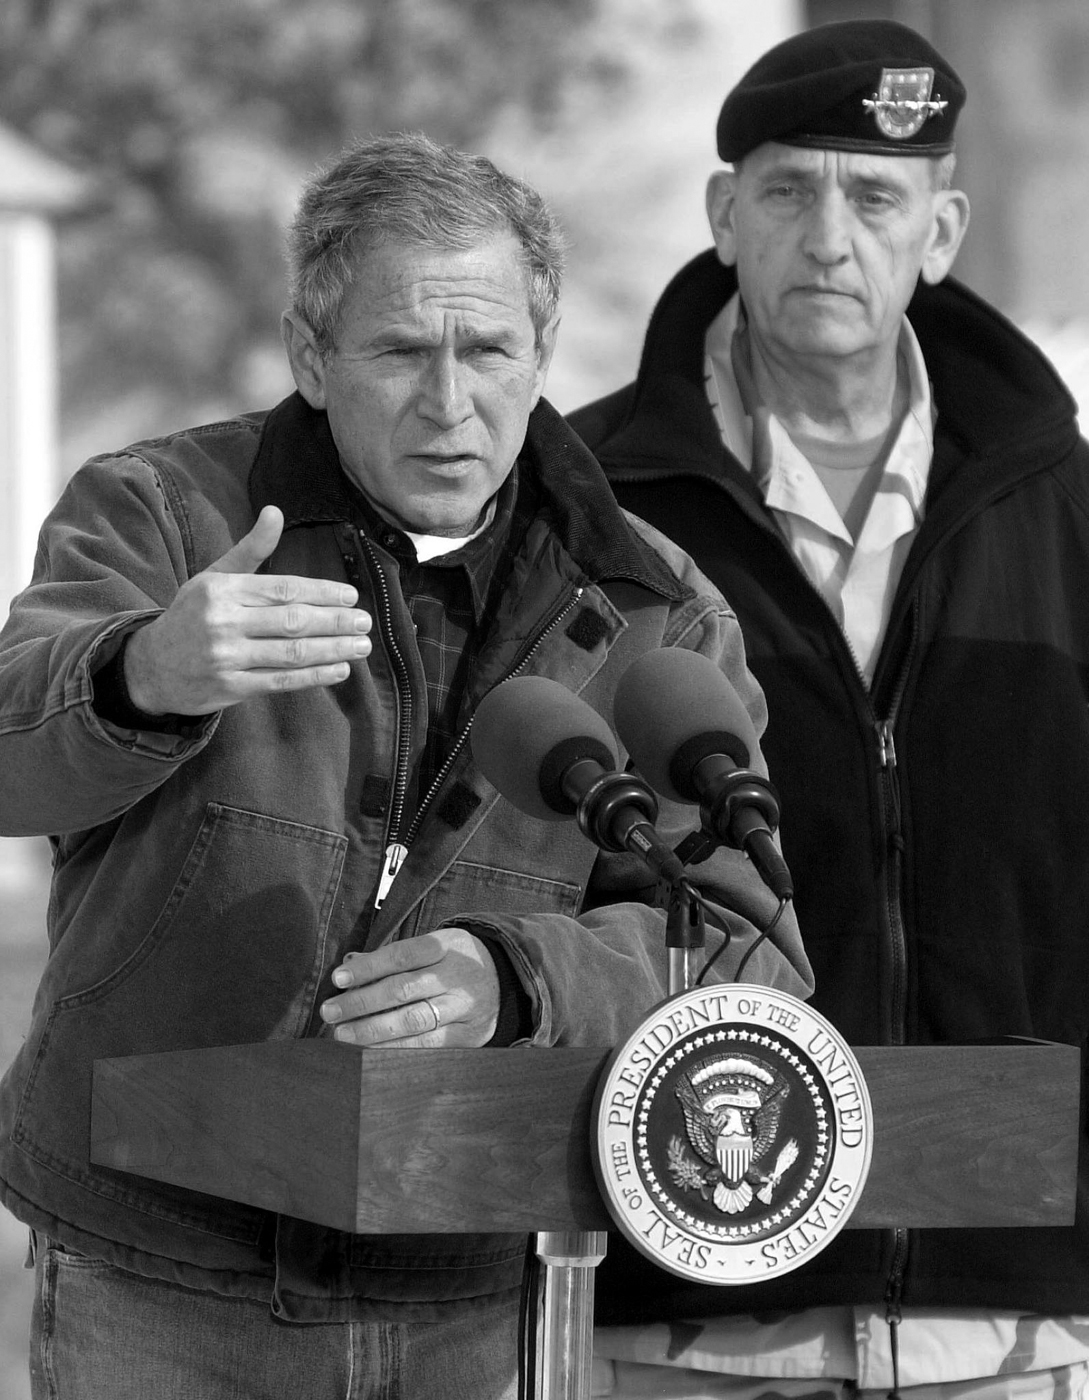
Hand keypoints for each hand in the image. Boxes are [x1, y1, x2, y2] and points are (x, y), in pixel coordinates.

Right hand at [123, 506, 371, 713]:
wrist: (152, 666)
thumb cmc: (193, 616)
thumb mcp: (215, 577)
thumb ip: (251, 549)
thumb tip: (275, 511)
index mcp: (223, 590)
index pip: (284, 589)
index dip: (322, 593)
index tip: (352, 596)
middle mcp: (224, 622)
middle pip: (292, 621)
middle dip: (335, 621)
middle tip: (366, 622)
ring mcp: (228, 657)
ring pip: (291, 653)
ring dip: (333, 649)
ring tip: (361, 645)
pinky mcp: (232, 688)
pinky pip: (282, 681)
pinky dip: (315, 676)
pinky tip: (340, 669)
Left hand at [320, 929, 500, 1047]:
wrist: (506, 978)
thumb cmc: (454, 961)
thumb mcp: (432, 946)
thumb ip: (393, 957)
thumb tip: (351, 966)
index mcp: (447, 946)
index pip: (402, 956)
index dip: (369, 967)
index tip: (339, 978)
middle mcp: (458, 977)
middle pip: (404, 990)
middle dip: (361, 1003)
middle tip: (330, 1012)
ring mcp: (466, 1009)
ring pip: (414, 1022)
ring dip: (373, 1031)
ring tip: (343, 1035)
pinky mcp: (470, 1037)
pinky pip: (428, 1047)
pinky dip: (396, 1050)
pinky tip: (371, 1051)